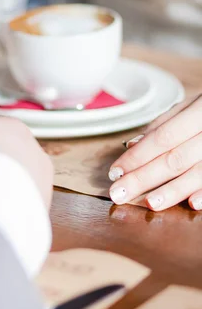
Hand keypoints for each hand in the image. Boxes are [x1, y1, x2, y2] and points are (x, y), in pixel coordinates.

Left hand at [108, 95, 201, 210]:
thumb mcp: (195, 104)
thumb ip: (165, 123)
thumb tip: (132, 144)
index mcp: (201, 111)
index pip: (162, 138)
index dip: (137, 157)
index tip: (114, 172)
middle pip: (174, 158)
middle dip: (143, 178)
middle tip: (119, 193)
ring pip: (198, 171)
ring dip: (173, 190)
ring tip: (150, 203)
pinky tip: (193, 204)